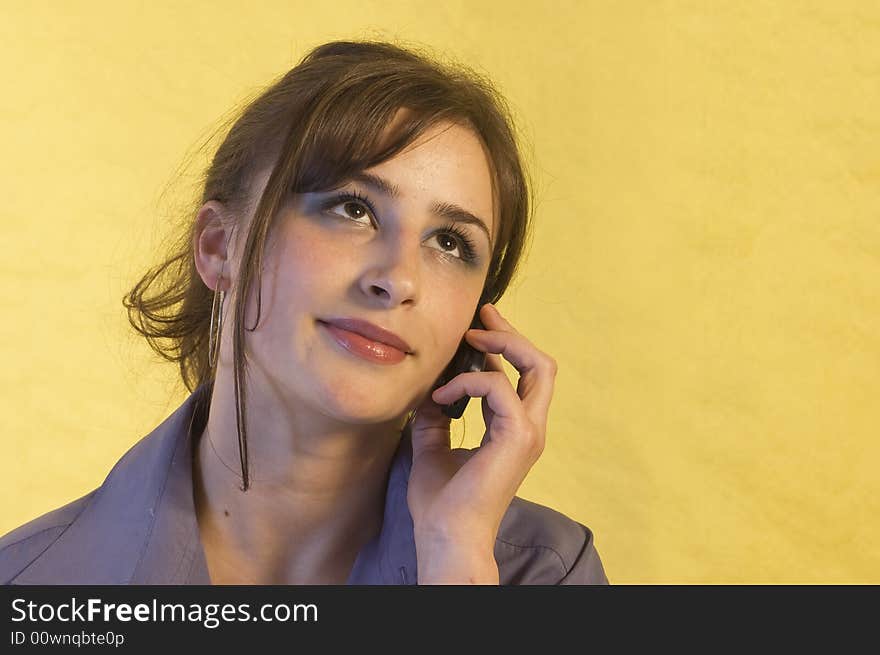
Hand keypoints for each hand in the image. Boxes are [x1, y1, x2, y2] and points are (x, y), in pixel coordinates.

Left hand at [407, 303, 557, 583]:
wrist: (445, 535)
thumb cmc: (441, 502)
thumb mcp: (432, 444)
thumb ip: (438, 414)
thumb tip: (432, 386)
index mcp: (514, 430)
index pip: (520, 376)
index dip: (501, 346)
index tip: (473, 327)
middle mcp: (528, 428)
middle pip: (541, 364)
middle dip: (512, 333)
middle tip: (481, 315)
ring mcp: (528, 432)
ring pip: (537, 366)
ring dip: (500, 344)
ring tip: (468, 340)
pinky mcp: (517, 436)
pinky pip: (498, 387)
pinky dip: (468, 382)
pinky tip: (441, 397)